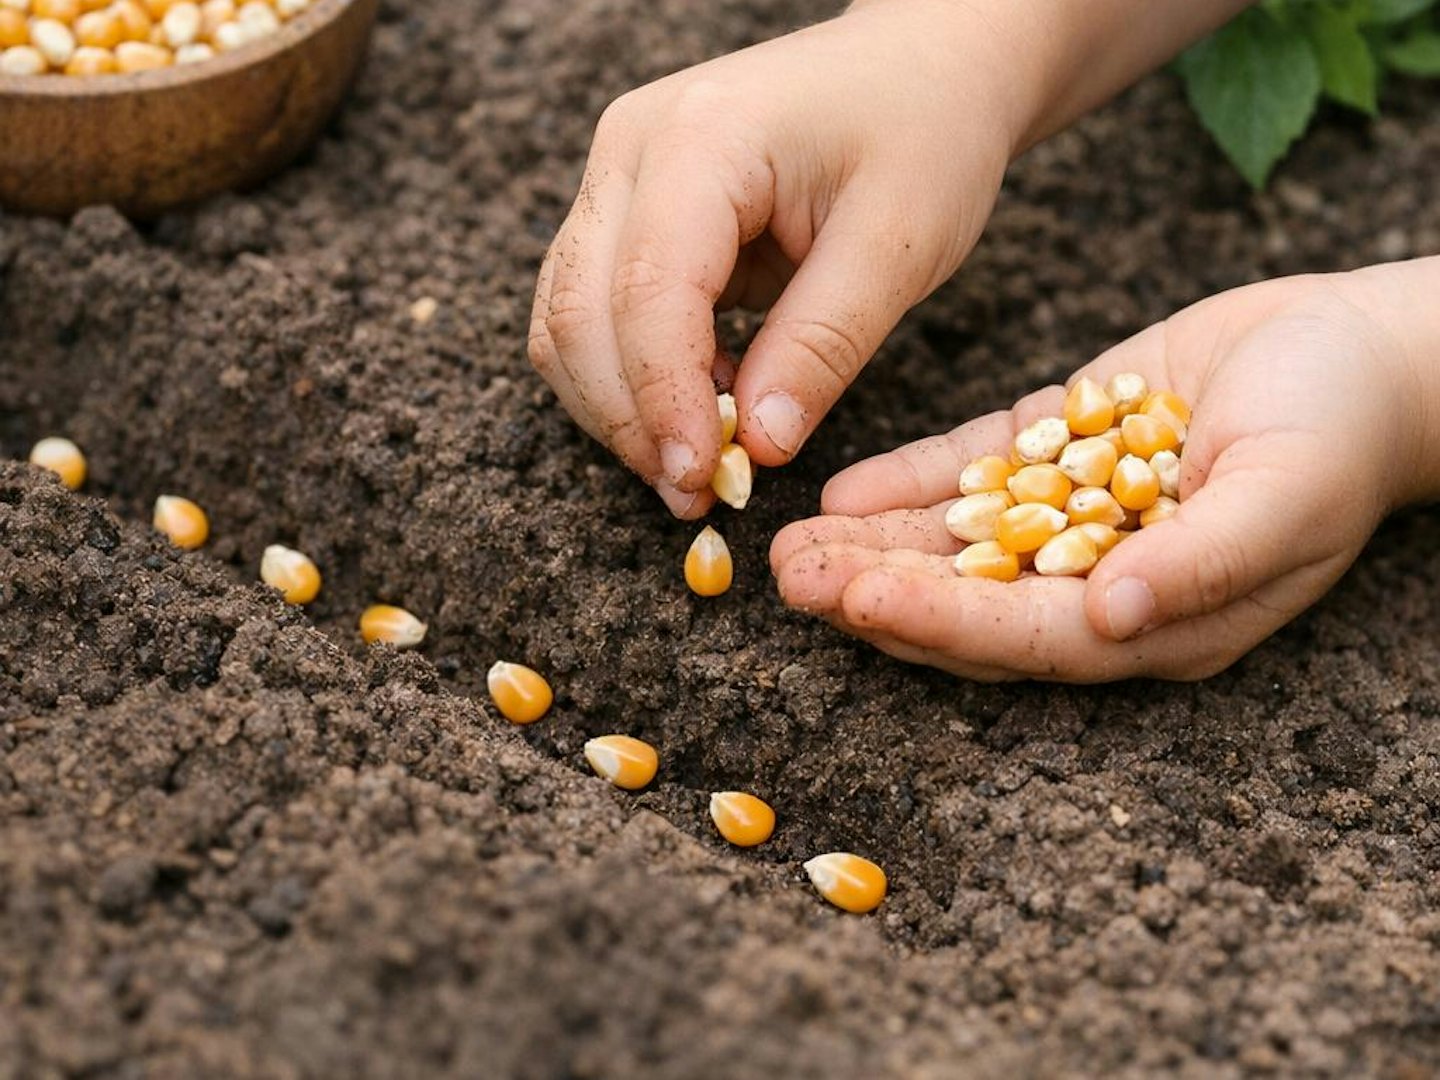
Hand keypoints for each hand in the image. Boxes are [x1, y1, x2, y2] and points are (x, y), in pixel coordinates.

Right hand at [527, 0, 1023, 515]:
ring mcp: (619, 177)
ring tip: (698, 466)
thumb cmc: (925, 132)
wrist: (922, 66)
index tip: (702, 481)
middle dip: (629, 420)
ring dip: (618, 408)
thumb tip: (755, 446)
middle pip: (578, 312)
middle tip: (695, 496)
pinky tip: (703, 408)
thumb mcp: (901, 242)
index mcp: (700, 136)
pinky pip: (595, 313)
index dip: (663, 401)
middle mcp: (632, 149)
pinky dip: (632, 378)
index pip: (646, 291)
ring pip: (567, 321)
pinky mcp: (628, 212)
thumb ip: (823, 345)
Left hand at [771, 272, 1429, 680]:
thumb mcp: (1288, 496)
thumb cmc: (1341, 427)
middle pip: (968, 604)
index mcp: (1153, 620)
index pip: (1025, 638)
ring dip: (871, 546)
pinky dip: (908, 484)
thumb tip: (1110, 618)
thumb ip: (1202, 563)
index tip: (857, 600)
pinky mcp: (1056, 453)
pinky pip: (969, 477)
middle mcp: (1098, 584)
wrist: (1355, 346)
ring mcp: (1070, 518)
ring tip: (788, 543)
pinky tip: (842, 490)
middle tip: (785, 577)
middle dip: (875, 593)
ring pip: (953, 546)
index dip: (939, 623)